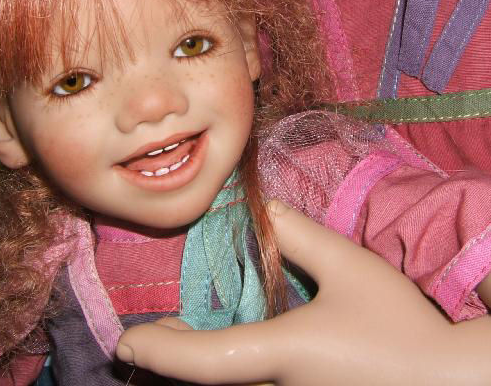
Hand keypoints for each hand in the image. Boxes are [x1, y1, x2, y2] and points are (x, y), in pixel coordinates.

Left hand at [116, 201, 490, 384]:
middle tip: (142, 338)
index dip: (159, 353)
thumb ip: (300, 234)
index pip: (205, 361)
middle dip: (167, 363)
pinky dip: (223, 370)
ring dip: (194, 366)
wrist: (449, 384)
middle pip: (206, 383)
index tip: (125, 342)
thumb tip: (260, 207)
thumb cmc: (398, 327)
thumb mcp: (349, 267)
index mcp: (282, 355)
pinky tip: (223, 351)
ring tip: (171, 337)